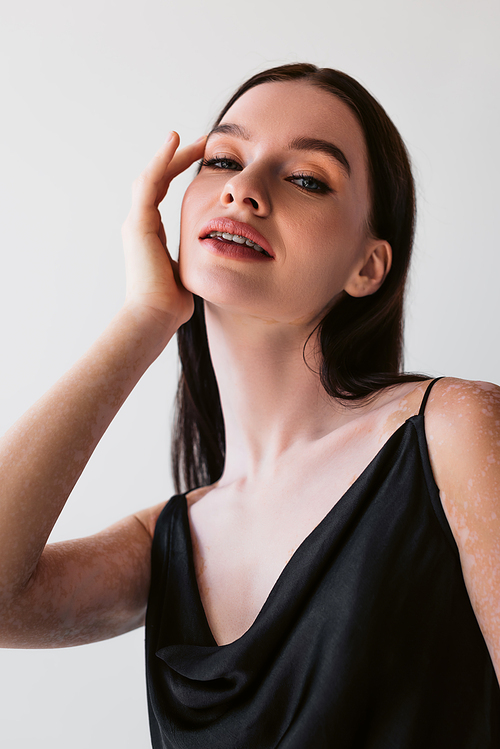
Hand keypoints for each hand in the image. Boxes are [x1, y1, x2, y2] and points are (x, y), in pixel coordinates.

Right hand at [122, 132, 205, 328]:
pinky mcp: (138, 223)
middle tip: (203, 142)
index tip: (203, 159)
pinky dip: (162, 160)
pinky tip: (175, 142)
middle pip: (157, 179)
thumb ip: (194, 258)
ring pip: (152, 176)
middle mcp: (140, 224)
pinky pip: (150, 182)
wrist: (155, 315)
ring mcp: (137, 222)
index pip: (163, 193)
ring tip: (189, 137)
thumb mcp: (188, 270)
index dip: (180, 173)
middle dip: (178, 159)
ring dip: (171, 155)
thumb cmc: (171, 303)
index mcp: (150, 234)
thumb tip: (212, 257)